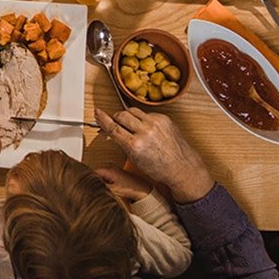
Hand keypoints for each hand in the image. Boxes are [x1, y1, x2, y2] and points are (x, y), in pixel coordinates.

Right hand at [93, 107, 213, 203]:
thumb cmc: (159, 167)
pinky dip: (142, 118)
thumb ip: (122, 142)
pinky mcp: (163, 118)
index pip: (113, 127)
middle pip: (121, 115)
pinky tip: (144, 127)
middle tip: (114, 122)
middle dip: (115, 118)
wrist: (181, 166)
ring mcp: (155, 123)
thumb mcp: (134, 159)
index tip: (97, 113)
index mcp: (135, 145)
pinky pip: (146, 113)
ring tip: (129, 124)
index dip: (103, 119)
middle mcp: (145, 132)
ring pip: (132, 111)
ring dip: (127, 116)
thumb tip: (111, 131)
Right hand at [94, 167, 152, 203]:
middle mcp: (112, 168)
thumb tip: (92, 188)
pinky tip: (108, 191)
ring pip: (103, 177)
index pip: (94, 172)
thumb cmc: (131, 188)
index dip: (89, 179)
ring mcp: (115, 172)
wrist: (143, 191)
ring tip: (102, 191)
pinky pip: (108, 179)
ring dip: (101, 184)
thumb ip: (101, 187)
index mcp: (109, 169)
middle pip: (98, 174)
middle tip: (93, 190)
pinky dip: (106, 184)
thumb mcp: (112, 190)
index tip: (86, 185)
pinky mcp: (118, 176)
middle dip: (95, 182)